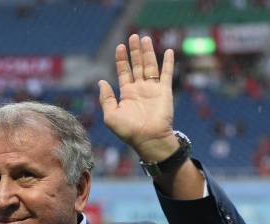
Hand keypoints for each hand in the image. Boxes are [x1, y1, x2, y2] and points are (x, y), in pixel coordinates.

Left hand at [98, 34, 176, 161]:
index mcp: (127, 94)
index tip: (120, 47)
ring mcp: (152, 89)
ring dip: (148, 52)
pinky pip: (166, 74)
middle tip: (133, 37)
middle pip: (137, 65)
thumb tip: (101, 82)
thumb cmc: (128, 131)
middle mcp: (140, 89)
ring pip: (150, 66)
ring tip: (145, 38)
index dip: (122, 59)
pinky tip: (168, 51)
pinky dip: (168, 63)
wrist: (148, 139)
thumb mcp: (111, 115)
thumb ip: (105, 98)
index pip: (124, 72)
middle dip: (134, 52)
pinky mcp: (164, 91)